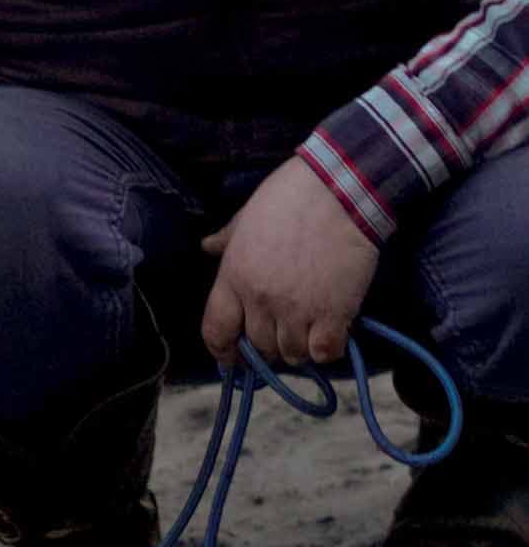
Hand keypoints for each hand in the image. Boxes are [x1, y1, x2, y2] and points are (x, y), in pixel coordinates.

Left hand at [200, 156, 379, 368]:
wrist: (338, 191)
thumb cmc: (289, 197)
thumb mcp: (246, 216)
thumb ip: (226, 239)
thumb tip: (207, 247)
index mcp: (234, 275)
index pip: (216, 331)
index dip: (223, 350)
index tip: (234, 355)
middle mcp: (260, 299)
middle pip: (258, 348)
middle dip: (268, 345)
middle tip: (281, 330)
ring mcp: (296, 310)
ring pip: (291, 355)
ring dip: (298, 346)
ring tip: (307, 326)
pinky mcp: (332, 316)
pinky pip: (324, 354)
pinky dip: (327, 348)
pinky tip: (330, 329)